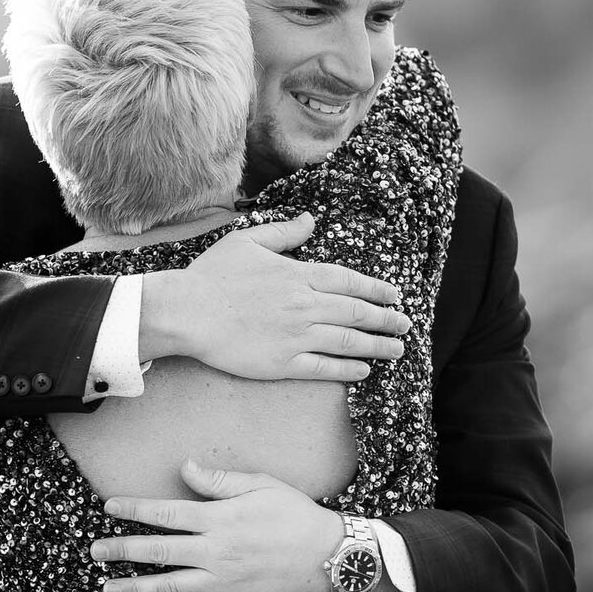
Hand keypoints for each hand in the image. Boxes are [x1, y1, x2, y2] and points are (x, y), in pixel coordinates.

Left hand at [91, 460, 344, 591]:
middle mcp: (215, 552)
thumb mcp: (261, 486)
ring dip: (134, 589)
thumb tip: (185, 468)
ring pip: (169, 587)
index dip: (134, 510)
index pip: (166, 514)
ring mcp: (223, 582)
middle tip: (93, 552)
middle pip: (157, 552)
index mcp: (219, 520)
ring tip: (106, 590)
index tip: (108, 507)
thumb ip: (219, 480)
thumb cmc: (295, 515)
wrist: (331, 557)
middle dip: (121, 551)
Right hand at [139, 214, 409, 382]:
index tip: (395, 296)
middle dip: (386, 319)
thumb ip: (285, 232)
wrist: (187, 312)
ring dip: (377, 345)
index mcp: (299, 275)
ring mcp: (296, 336)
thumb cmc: (212, 276)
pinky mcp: (283, 363)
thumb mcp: (248, 242)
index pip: (350, 282)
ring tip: (396, 350)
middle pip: (357, 313)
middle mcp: (305, 306)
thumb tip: (311, 221)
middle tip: (405, 324)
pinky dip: (347, 369)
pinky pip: (324, 367)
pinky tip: (363, 370)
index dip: (377, 289)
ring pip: (348, 341)